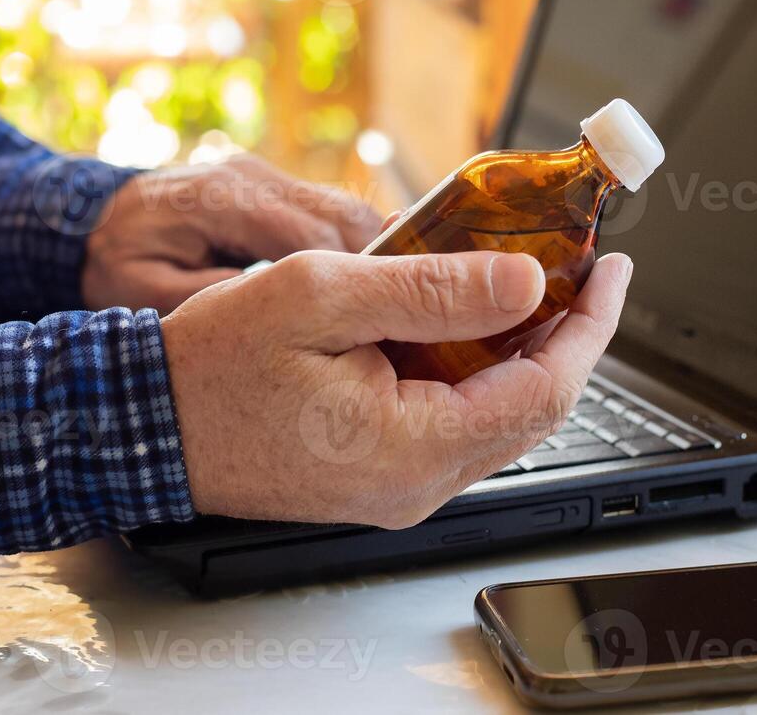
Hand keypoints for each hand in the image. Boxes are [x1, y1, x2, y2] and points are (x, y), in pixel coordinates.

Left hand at [82, 155, 381, 313]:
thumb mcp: (145, 293)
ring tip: (389, 305)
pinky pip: (329, 212)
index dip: (353, 279)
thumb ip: (208, 298)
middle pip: (342, 214)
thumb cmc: (115, 264)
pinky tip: (364, 287)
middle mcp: (250, 176)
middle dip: (379, 264)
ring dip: (373, 254)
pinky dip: (353, 247)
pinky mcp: (271, 186)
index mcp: (220, 199)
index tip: (379, 322)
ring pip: (346, 208)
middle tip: (400, 317)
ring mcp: (263, 175)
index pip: (310, 237)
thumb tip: (277, 310)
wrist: (90, 221)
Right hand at [162, 249, 631, 528]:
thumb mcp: (322, 297)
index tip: (609, 269)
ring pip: (494, 416)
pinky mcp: (377, 477)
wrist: (147, 424)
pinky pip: (452, 424)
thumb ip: (431, 290)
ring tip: (519, 283)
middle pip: (530, 408)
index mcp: (412, 447)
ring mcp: (396, 487)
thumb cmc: (213, 363)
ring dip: (516, 350)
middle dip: (561, 333)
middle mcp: (416, 484)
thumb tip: (523, 283)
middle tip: (571, 267)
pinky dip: (472, 371)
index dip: (589, 325)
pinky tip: (461, 323)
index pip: (546, 390)